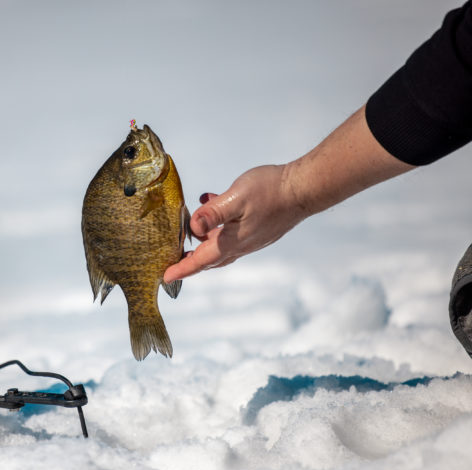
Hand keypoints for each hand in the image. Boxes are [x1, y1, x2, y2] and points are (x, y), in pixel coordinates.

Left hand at [163, 164, 307, 281]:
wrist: (305, 189)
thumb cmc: (271, 191)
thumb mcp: (235, 198)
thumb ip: (213, 213)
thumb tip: (194, 227)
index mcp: (231, 242)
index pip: (200, 261)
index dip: (181, 269)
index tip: (165, 277)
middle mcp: (242, 245)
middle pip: (209, 259)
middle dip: (191, 262)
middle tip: (175, 262)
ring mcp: (253, 238)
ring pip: (221, 247)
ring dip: (205, 242)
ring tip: (191, 228)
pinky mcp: (260, 229)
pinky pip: (233, 235)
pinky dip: (220, 227)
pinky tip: (215, 205)